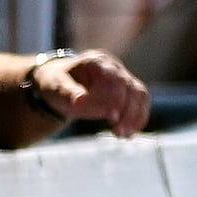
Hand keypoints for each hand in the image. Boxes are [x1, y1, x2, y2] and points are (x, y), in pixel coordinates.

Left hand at [24, 51, 145, 137]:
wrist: (61, 82)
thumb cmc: (56, 83)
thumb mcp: (56, 87)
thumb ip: (69, 92)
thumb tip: (80, 101)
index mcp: (97, 61)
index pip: (115, 78)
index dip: (117, 97)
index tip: (112, 117)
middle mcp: (114, 67)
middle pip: (131, 88)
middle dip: (128, 111)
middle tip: (118, 131)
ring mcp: (124, 77)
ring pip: (140, 95)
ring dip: (136, 116)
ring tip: (124, 135)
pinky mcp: (128, 89)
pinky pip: (140, 102)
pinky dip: (138, 117)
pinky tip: (130, 132)